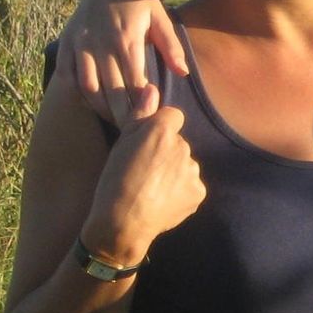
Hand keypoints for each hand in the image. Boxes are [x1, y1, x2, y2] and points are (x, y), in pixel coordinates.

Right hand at [61, 0, 186, 128]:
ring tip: (114, 121)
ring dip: (100, 108)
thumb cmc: (140, 1)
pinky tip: (92, 104)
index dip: (142, 106)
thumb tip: (182, 73)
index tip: (150, 122)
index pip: (134, 84)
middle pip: (111, 90)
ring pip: (87, 87)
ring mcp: (80, 44)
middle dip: (122, 115)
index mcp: (126, 40)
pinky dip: (78, 92)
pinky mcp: (67, 42)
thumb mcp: (160, 17)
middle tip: (134, 134)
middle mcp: (100, 44)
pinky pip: (68, 74)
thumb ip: (171, 46)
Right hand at [82, 107, 205, 267]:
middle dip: (165, 153)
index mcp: (161, 131)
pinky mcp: (198, 192)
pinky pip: (190, 185)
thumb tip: (152, 89)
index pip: (172, 116)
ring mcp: (192, 171)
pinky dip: (180, 191)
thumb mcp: (120, 144)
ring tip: (150, 188)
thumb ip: (140, 115)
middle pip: (177, 142)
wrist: (122, 223)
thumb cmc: (114, 181)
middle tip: (143, 171)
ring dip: (173, 172)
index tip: (146, 144)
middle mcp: (182, 147)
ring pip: (184, 164)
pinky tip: (161, 200)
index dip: (158, 128)